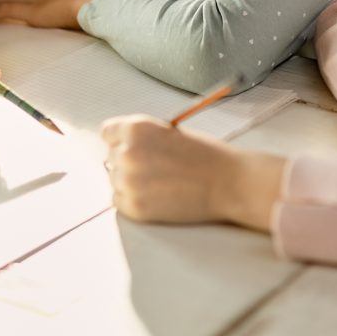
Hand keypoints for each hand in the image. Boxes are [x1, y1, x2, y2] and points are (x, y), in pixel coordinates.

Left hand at [101, 115, 284, 228]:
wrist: (228, 182)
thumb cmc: (206, 155)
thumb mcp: (171, 132)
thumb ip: (144, 137)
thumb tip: (123, 147)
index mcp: (137, 128)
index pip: (108, 132)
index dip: (121, 138)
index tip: (130, 145)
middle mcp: (127, 153)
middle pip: (112, 156)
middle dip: (130, 160)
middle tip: (157, 166)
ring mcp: (129, 181)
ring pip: (116, 179)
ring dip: (132, 181)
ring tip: (161, 181)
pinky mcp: (134, 207)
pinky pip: (120, 201)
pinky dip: (134, 199)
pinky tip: (158, 195)